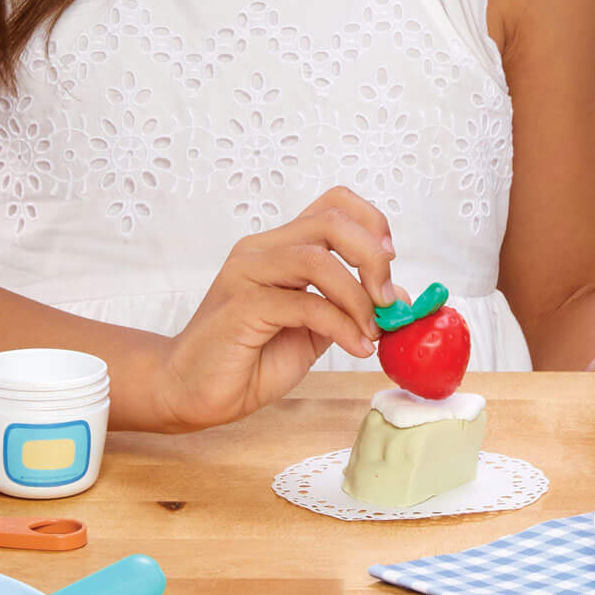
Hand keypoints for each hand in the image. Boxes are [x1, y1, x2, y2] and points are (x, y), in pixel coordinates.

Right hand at [151, 187, 395, 430]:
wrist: (194, 391)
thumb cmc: (250, 357)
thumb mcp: (314, 329)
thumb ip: (349, 307)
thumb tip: (400, 298)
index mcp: (280, 245)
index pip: (334, 203)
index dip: (372, 224)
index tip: (390, 263)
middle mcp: (262, 249)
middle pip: (332, 221)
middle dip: (373, 257)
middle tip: (387, 300)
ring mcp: (248, 273)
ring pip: (318, 259)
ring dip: (359, 298)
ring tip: (372, 330)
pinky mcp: (242, 306)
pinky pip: (304, 304)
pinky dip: (341, 326)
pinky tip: (356, 347)